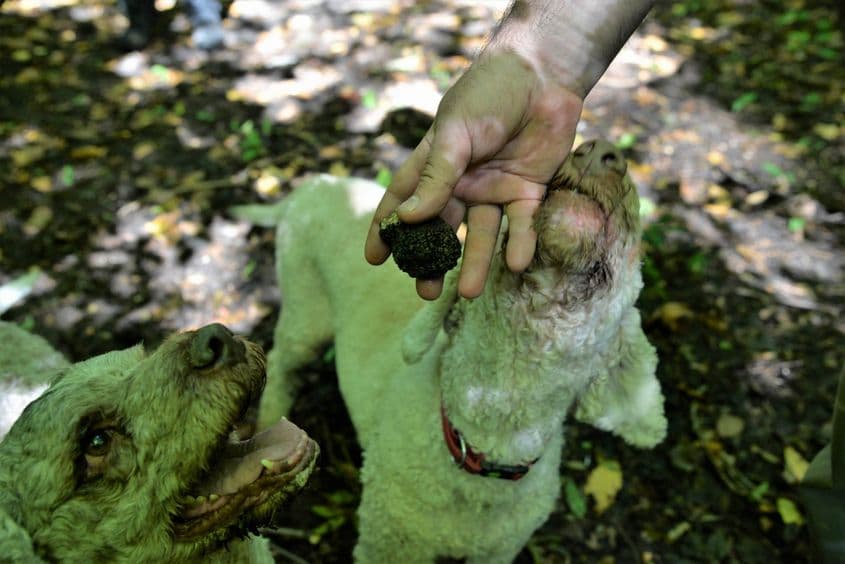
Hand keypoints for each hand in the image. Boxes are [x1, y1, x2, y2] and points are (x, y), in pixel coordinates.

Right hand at [365, 51, 582, 299]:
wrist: (543, 74)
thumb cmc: (489, 94)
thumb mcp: (455, 132)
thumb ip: (436, 176)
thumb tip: (406, 218)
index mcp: (435, 164)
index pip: (403, 201)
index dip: (387, 230)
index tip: (374, 259)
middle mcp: (462, 183)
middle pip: (442, 229)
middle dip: (433, 262)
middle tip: (426, 292)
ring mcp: (495, 189)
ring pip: (483, 234)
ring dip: (477, 263)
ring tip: (469, 293)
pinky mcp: (529, 191)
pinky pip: (523, 224)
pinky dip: (521, 244)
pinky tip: (515, 264)